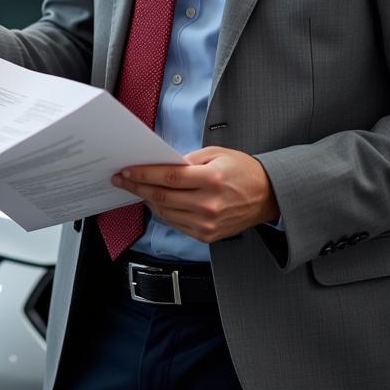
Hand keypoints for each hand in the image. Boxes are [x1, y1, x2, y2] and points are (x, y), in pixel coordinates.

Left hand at [111, 146, 279, 242]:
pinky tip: (154, 201)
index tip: (127, 170)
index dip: (143, 174)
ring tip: (134, 188)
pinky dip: (162, 212)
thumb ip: (188, 160)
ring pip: (165, 213)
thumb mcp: (216, 154)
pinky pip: (176, 223)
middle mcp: (208, 204)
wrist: (268, 197)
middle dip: (137, 186)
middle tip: (121, 179)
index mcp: (211, 179)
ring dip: (146, 200)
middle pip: (162, 196)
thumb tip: (160, 163)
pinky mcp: (207, 235)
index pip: (168, 177)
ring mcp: (208, 223)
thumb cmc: (242, 171)